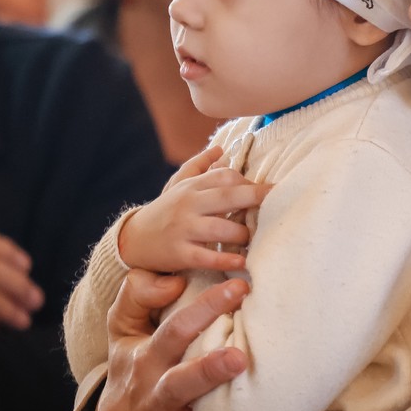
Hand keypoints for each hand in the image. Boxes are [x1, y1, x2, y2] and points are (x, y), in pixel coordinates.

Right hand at [94, 269, 250, 410]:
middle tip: (240, 348)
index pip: (177, 325)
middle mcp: (155, 380)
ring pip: (183, 396)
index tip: (240, 286)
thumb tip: (174, 278)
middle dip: (208, 356)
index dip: (206, 305)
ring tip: (239, 367)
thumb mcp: (123, 332)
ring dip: (210, 381)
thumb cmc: (131, 369)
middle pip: (178, 362)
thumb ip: (139, 295)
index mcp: (147, 352)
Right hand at [119, 145, 269, 273]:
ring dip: (243, 234)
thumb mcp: (178, 184)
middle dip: (256, 198)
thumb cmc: (164, 210)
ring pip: (220, 228)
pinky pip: (206, 257)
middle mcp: (189, 204)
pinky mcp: (179, 253)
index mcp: (192, 186)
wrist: (132, 239)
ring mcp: (183, 228)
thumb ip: (199, 165)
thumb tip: (221, 147)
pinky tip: (242, 263)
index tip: (266, 193)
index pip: (226, 177)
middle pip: (228, 196)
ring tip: (254, 239)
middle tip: (279, 202)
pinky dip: (226, 260)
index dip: (249, 184)